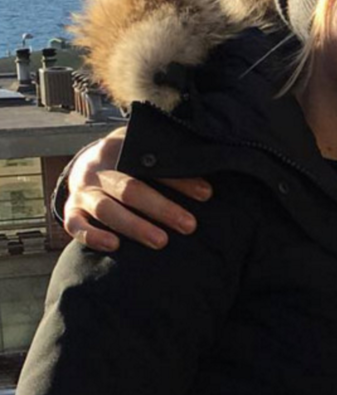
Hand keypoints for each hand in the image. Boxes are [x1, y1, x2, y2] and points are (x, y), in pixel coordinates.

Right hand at [63, 128, 213, 251]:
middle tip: (189, 225)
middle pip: (131, 189)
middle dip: (162, 208)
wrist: (85, 162)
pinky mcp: (70, 210)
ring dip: (134, 226)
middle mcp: (99, 169)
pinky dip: (92, 236)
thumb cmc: (128, 158)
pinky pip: (75, 225)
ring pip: (105, 209)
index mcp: (122, 148)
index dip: (181, 181)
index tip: (206, 194)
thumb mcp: (144, 149)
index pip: (153, 165)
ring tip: (161, 241)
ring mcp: (82, 190)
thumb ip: (167, 156)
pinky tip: (114, 246)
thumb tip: (206, 172)